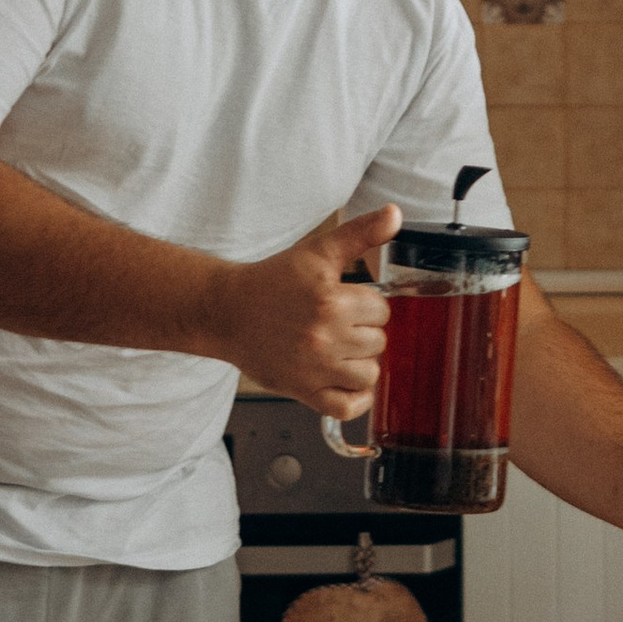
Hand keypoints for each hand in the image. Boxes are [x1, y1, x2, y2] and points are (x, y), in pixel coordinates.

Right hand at [218, 205, 396, 416]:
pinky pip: (347, 406)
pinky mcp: (304, 391)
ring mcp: (315, 369)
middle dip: (364, 331)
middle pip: (378, 342)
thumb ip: (360, 233)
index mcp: (331, 301)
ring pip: (369, 374)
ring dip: (360, 362)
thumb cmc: (272, 281)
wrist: (228, 311)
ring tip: (341, 348)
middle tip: (339, 323)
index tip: (348, 302)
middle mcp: (325, 337)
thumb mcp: (317, 251)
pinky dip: (355, 398)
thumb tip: (395, 215)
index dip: (368, 304)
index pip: (381, 310)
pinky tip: (346, 380)